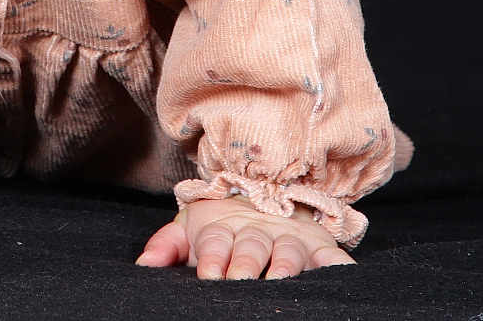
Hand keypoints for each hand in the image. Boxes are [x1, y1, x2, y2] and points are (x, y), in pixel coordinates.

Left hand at [134, 196, 355, 279]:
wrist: (269, 200)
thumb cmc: (225, 228)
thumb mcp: (193, 229)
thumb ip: (167, 244)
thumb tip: (143, 265)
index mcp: (227, 229)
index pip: (217, 242)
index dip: (213, 258)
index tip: (208, 276)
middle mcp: (259, 232)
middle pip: (251, 247)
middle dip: (245, 264)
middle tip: (239, 282)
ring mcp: (290, 239)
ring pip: (288, 251)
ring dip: (285, 265)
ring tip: (278, 281)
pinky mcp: (319, 248)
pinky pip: (332, 256)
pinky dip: (337, 265)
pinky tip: (339, 274)